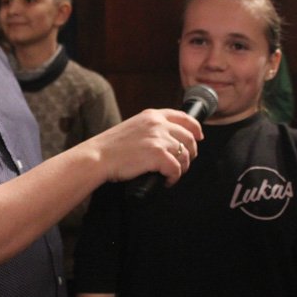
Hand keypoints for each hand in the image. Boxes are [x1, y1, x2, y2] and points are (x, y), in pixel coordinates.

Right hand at [83, 108, 202, 185]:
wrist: (98, 156)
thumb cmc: (110, 147)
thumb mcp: (132, 127)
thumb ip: (150, 129)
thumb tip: (167, 140)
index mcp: (152, 115)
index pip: (183, 117)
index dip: (195, 128)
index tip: (199, 137)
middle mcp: (158, 124)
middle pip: (190, 137)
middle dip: (191, 152)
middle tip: (184, 163)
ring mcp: (159, 138)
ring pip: (186, 154)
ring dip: (182, 167)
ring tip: (172, 174)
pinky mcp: (158, 155)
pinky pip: (177, 169)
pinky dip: (174, 178)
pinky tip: (166, 181)